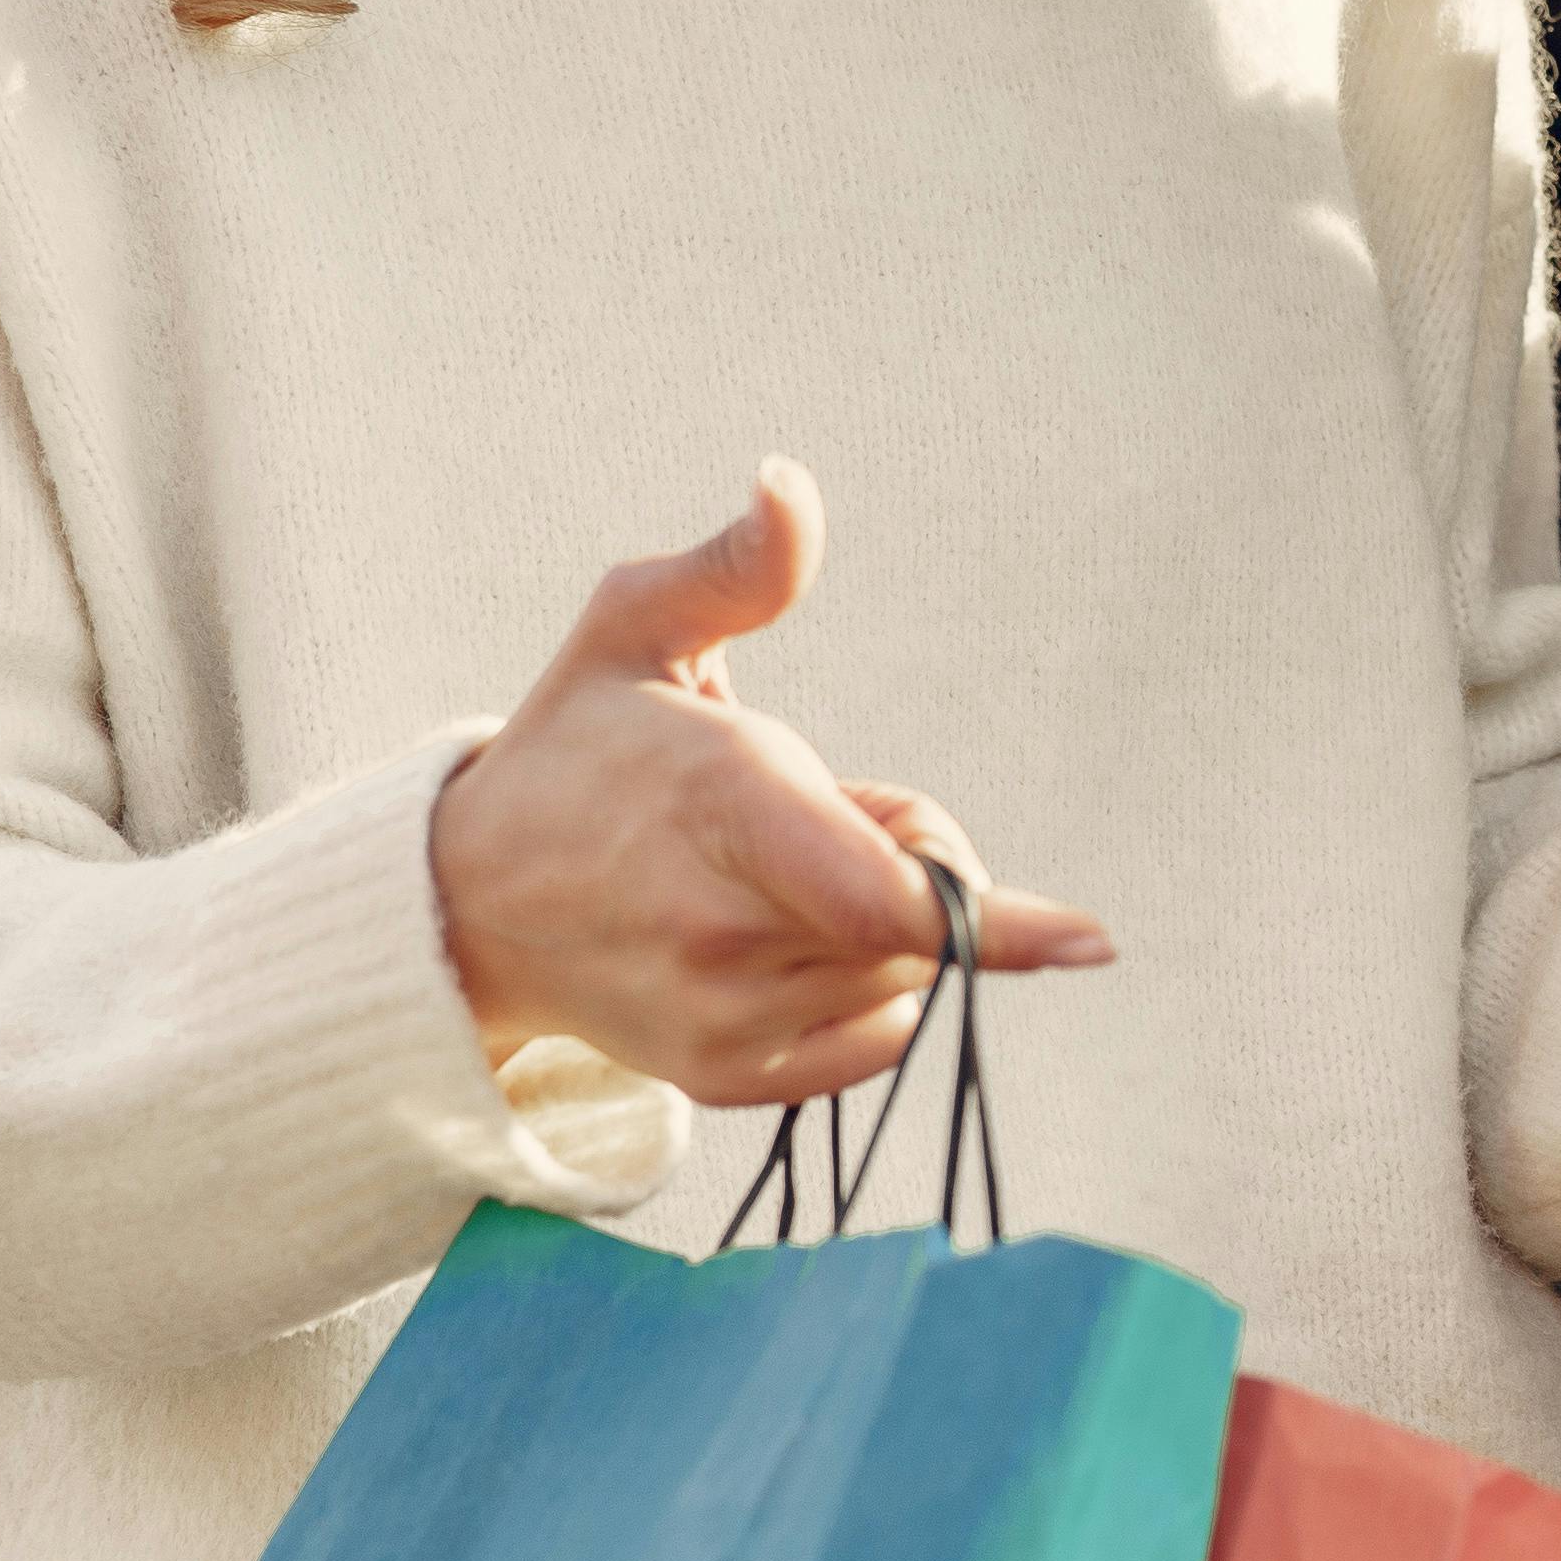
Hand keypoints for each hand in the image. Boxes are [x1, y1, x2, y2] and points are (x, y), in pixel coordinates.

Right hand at [431, 461, 1112, 1105]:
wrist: (468, 897)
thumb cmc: (580, 744)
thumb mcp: (637, 625)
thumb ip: (735, 567)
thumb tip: (789, 482)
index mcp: (717, 805)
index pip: (883, 895)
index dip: (993, 922)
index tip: (1093, 939)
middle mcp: (718, 930)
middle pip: (918, 921)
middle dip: (912, 857)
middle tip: (810, 811)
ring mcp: (717, 1019)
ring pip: (900, 979)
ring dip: (880, 926)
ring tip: (767, 874)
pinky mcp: (722, 1079)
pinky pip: (872, 1042)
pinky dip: (867, 991)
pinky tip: (778, 941)